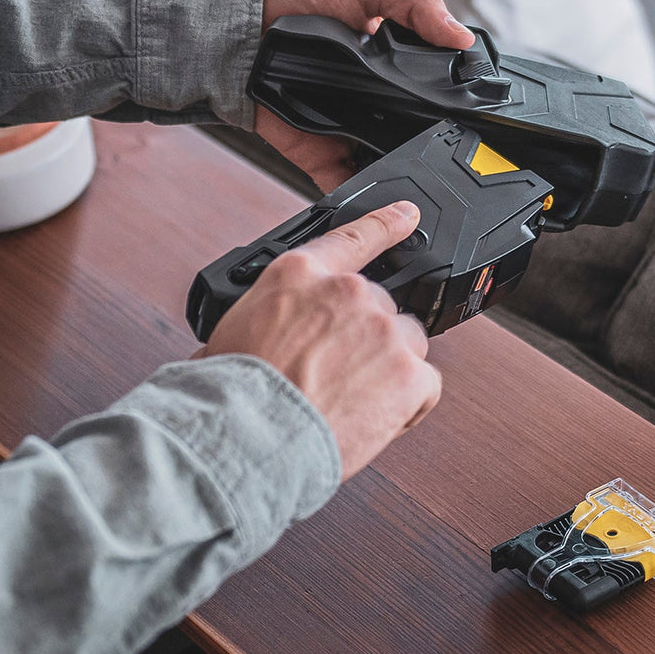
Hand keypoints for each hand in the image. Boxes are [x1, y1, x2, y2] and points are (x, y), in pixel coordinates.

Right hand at [197, 200, 439, 478]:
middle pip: (380, 307)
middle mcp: (346, 292)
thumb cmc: (230, 396)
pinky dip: (406, 406)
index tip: (407, 214)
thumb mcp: (229, 333)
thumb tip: (260, 337)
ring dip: (389, 369)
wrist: (249, 439)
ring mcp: (382, 330)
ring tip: (351, 402)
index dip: (386, 224)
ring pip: (407, 344)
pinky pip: (425, 386)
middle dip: (366, 339)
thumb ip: (264, 319)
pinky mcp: (409, 373)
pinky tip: (373, 419)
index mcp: (298, 275)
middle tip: (337, 377)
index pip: (354, 238)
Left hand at [255, 0, 473, 192]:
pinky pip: (346, 183)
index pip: (438, 90)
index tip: (477, 115)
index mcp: (396, 64)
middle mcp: (379, 102)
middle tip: (455, 154)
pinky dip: (360, 195)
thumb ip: (417, 4)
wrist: (242, 28)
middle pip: (419, 135)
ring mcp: (351, 131)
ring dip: (403, 174)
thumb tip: (461, 36)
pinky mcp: (322, 154)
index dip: (457, 102)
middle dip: (434, 146)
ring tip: (422, 183)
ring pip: (388, 163)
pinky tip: (378, 199)